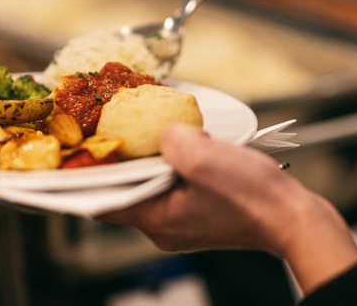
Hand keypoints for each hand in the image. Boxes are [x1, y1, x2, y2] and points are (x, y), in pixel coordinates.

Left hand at [98, 123, 356, 293]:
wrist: (294, 218)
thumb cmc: (254, 197)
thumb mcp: (205, 158)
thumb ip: (171, 139)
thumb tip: (164, 131)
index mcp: (156, 219)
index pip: (102, 202)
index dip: (79, 180)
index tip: (62, 159)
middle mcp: (163, 226)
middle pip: (124, 191)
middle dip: (114, 161)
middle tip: (101, 131)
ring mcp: (181, 221)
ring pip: (148, 186)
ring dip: (143, 160)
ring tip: (139, 131)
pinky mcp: (198, 212)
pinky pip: (171, 185)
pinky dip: (167, 165)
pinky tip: (177, 143)